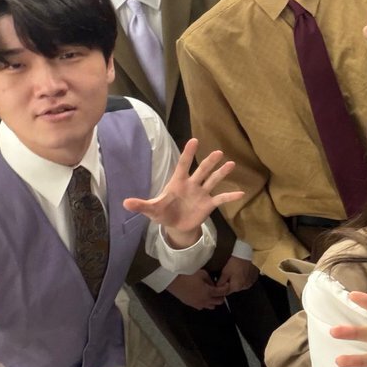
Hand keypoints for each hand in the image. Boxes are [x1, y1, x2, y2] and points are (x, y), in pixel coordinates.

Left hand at [123, 138, 243, 248]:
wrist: (176, 226)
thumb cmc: (163, 213)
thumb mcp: (152, 210)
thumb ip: (141, 205)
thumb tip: (125, 203)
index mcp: (178, 182)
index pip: (183, 165)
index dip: (188, 153)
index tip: (194, 140)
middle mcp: (192, 185)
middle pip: (202, 171)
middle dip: (209, 162)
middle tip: (218, 152)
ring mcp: (202, 193)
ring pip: (213, 180)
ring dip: (221, 173)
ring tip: (231, 164)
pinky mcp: (209, 204)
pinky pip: (221, 199)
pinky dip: (230, 196)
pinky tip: (241, 193)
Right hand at [167, 270, 226, 309]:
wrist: (172, 280)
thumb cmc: (187, 275)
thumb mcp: (202, 274)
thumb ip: (210, 280)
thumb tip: (213, 284)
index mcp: (209, 292)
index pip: (222, 292)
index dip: (226, 288)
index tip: (227, 284)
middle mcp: (204, 301)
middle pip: (218, 302)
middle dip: (221, 296)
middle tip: (220, 289)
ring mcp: (197, 304)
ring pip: (210, 306)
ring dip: (213, 301)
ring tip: (212, 293)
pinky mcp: (190, 304)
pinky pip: (201, 307)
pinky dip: (205, 303)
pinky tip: (203, 296)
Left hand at [215, 256, 258, 295]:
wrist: (247, 255)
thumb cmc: (236, 263)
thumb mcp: (225, 272)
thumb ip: (221, 282)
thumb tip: (217, 287)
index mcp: (236, 287)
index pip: (226, 292)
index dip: (222, 288)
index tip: (220, 283)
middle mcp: (244, 287)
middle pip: (234, 289)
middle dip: (230, 284)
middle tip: (228, 275)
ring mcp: (250, 283)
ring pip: (240, 285)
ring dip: (237, 282)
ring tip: (236, 272)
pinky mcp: (254, 279)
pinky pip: (247, 281)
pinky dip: (243, 279)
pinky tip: (242, 272)